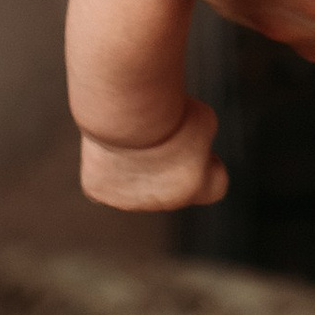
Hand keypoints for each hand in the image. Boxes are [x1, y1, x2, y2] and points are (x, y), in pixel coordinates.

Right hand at [77, 96, 227, 211]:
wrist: (126, 113)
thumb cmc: (167, 112)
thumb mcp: (204, 119)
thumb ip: (201, 140)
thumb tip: (187, 145)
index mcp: (196, 187)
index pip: (216, 186)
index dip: (209, 162)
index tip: (200, 144)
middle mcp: (164, 202)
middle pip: (173, 185)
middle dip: (170, 164)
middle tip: (160, 132)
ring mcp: (128, 201)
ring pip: (137, 186)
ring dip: (138, 167)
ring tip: (133, 134)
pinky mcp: (98, 192)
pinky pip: (106, 182)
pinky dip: (107, 167)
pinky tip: (111, 144)